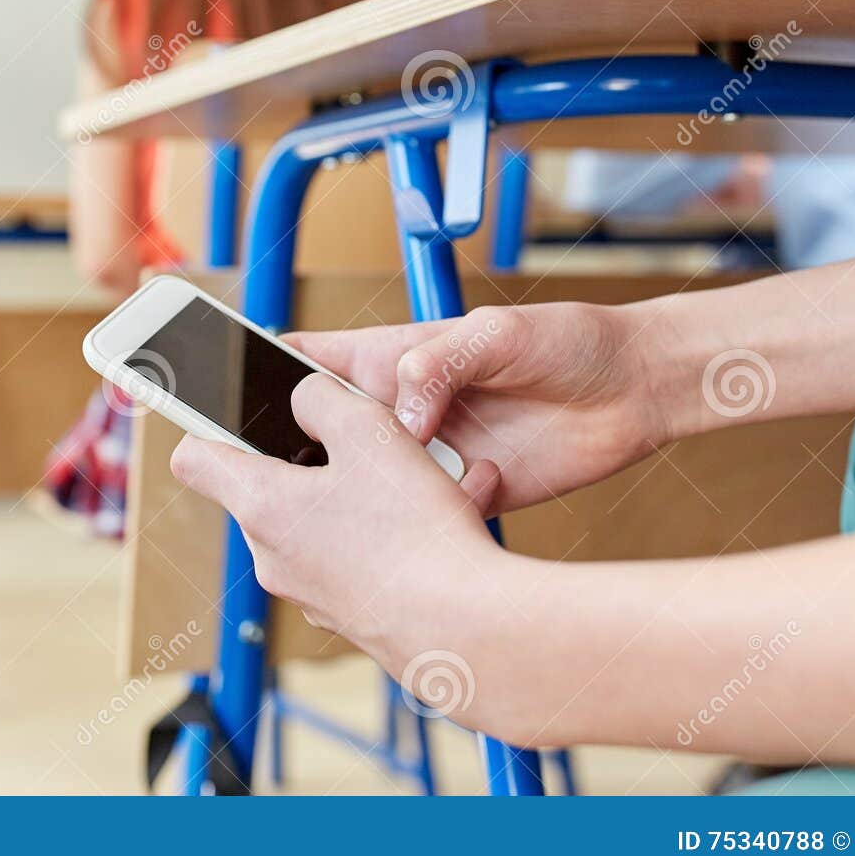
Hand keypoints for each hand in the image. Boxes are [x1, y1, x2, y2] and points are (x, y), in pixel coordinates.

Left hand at [169, 373, 506, 667]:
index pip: (194, 459)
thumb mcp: (367, 429)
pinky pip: (358, 557)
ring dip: (364, 493)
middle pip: (271, 485)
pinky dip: (389, 533)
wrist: (463, 629)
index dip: (209, 425)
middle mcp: (273, 555)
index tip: (234, 411)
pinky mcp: (349, 614)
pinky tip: (442, 518)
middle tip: (365, 440)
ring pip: (324, 520)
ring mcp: (309, 591)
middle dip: (315, 457)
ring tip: (423, 478)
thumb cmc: (411, 533)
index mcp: (261, 504)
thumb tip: (305, 398)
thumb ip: (322, 398)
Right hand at [286, 302, 675, 514]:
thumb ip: (441, 363)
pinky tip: (476, 494)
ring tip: (397, 496)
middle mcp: (399, 411)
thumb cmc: (569, 342)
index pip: (306, 363)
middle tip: (310, 479)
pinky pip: (427, 519)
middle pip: (321, 437)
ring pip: (371, 489)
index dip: (254, 374)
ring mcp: (428, 457)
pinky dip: (438, 522)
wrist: (636, 392)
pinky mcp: (462, 496)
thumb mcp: (501, 333)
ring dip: (373, 501)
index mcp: (391, 359)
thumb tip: (403, 416)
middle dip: (301, 461)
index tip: (219, 397)